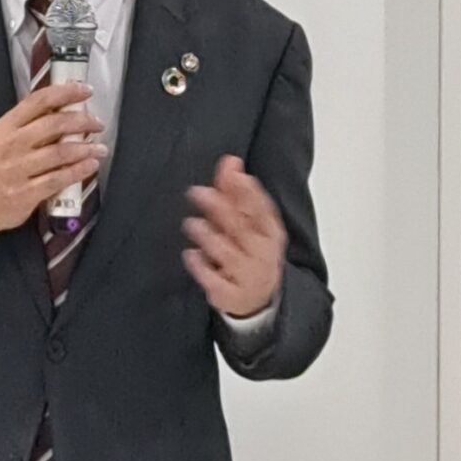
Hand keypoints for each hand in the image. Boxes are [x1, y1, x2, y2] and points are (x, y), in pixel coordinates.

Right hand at [0, 83, 106, 240]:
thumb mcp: (1, 138)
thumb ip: (28, 124)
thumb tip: (63, 110)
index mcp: (5, 126)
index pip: (38, 101)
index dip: (65, 92)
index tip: (85, 90)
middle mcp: (11, 145)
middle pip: (54, 124)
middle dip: (82, 121)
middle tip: (97, 124)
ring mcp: (18, 170)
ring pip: (59, 152)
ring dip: (85, 148)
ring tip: (99, 148)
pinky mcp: (25, 193)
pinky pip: (58, 179)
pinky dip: (78, 171)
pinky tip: (90, 166)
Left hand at [182, 155, 285, 317]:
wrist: (259, 299)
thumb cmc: (251, 252)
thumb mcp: (249, 223)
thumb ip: (236, 192)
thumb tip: (229, 160)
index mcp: (270, 233)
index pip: (262, 210)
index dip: (248, 192)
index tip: (234, 175)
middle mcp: (262, 254)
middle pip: (242, 229)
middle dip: (221, 209)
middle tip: (197, 192)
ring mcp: (247, 276)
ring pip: (229, 255)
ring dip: (210, 237)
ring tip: (192, 223)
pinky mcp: (230, 295)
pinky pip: (216, 282)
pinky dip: (202, 269)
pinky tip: (190, 255)